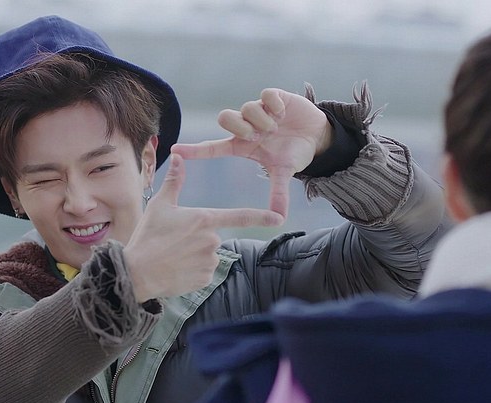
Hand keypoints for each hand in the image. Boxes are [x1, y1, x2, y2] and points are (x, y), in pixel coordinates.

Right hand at [123, 154, 282, 301]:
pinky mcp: (205, 279)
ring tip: (172, 256)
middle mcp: (212, 240)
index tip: (280, 217)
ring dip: (194, 255)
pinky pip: (203, 272)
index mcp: (204, 219)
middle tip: (173, 242)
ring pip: (208, 255)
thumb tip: (178, 157)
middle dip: (197, 239)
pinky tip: (175, 269)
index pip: (240, 216)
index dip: (262, 216)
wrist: (137, 273)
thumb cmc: (148, 236)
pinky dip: (192, 271)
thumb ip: (175, 181)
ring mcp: (210, 261)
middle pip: (212, 236)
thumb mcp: (160, 206)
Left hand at [171, 88, 331, 218]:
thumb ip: (278, 193)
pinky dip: (274, 105)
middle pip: (225, 118)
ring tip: (276, 127)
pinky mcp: (274, 97)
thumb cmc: (292, 153)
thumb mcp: (284, 173)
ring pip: (247, 108)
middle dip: (240, 128)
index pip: (213, 147)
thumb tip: (279, 219)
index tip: (174, 151)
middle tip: (256, 136)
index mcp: (242, 145)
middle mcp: (247, 125)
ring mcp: (259, 110)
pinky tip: (283, 113)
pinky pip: (266, 95)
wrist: (315, 136)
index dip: (194, 150)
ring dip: (262, 120)